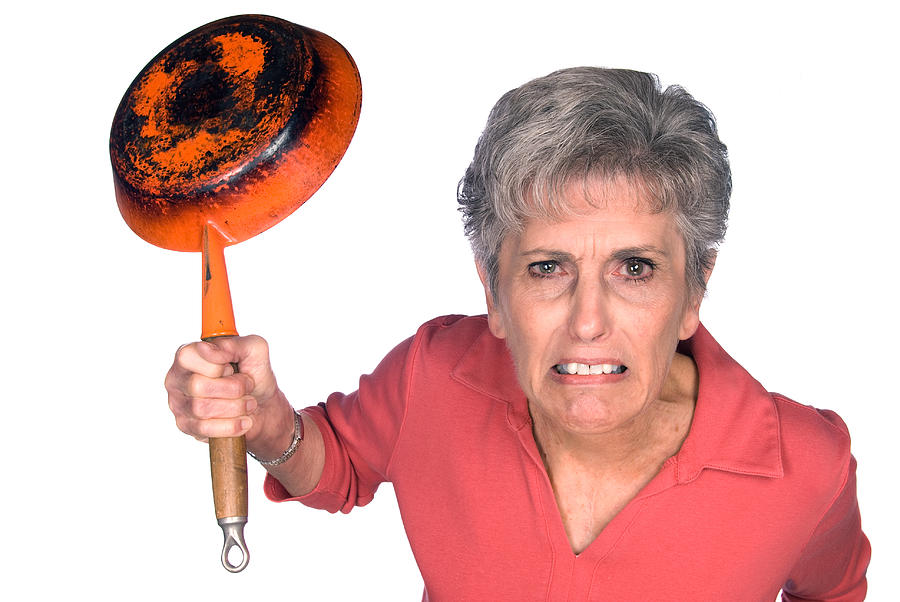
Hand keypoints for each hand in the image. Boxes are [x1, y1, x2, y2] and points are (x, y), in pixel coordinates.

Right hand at [165, 335, 290, 447]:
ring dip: (236, 407)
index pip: (189, 357)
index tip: (233, 367)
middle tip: (247, 386)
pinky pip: (205, 429)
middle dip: (233, 388)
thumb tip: (210, 349)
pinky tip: (244, 420)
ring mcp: (178, 403)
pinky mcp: (186, 426)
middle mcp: (177, 378)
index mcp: (188, 355)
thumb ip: (234, 343)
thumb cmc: (254, 374)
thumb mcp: (254, 349)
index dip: (218, 364)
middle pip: (197, 386)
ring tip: (249, 403)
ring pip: (202, 409)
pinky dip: (231, 426)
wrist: (263, 406)